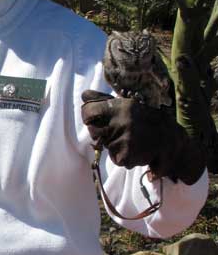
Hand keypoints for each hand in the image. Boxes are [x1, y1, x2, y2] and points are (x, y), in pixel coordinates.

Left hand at [81, 90, 205, 184]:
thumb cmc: (144, 118)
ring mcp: (124, 137)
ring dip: (114, 146)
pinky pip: (116, 159)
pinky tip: (135, 150)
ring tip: (130, 140)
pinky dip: (123, 158)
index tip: (95, 119)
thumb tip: (84, 96)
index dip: (89, 116)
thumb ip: (103, 100)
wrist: (171, 138)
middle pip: (92, 130)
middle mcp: (121, 120)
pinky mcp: (127, 154)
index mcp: (119, 105)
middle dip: (100, 133)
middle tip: (115, 132)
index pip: (87, 111)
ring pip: (104, 146)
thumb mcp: (126, 103)